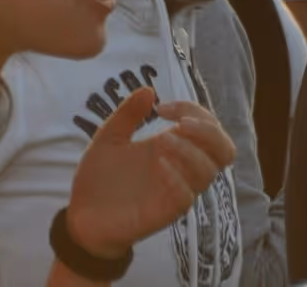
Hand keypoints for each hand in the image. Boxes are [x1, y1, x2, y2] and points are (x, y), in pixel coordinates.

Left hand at [67, 88, 235, 259]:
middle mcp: (181, 168)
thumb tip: (149, 89)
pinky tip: (158, 165)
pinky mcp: (166, 212)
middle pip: (225, 150)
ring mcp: (176, 190)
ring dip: (190, 150)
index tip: (163, 107)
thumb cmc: (98, 179)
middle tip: (181, 124)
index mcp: (172, 147)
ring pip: (210, 171)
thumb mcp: (109, 137)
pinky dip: (177, 176)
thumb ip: (128, 114)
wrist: (81, 217)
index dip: (193, 110)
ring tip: (161, 142)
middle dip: (209, 131)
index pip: (207, 126)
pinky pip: (186, 196)